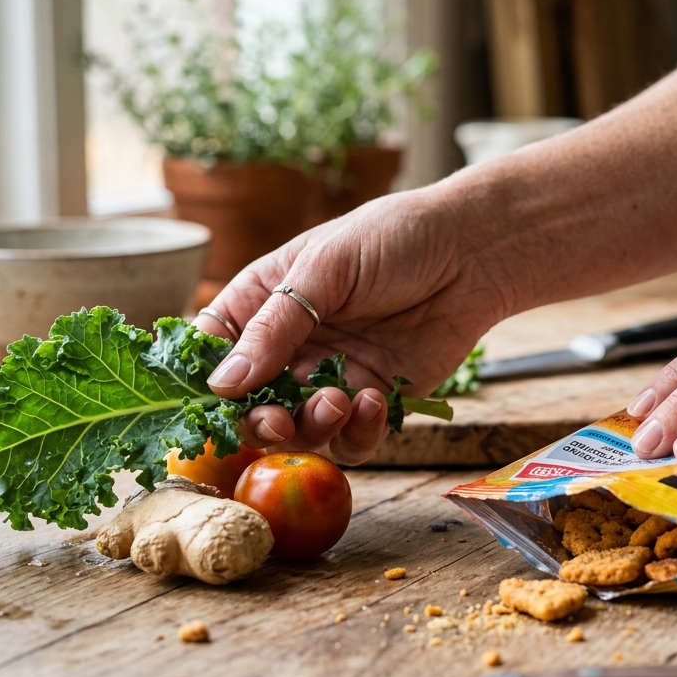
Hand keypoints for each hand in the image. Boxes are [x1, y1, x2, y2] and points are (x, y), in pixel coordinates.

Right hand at [192, 189, 510, 464]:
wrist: (472, 251)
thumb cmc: (392, 238)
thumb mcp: (324, 268)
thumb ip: (274, 326)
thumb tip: (222, 385)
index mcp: (262, 305)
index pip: (212, 353)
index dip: (205, 384)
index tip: (212, 404)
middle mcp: (291, 349)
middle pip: (251, 407)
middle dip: (258, 422)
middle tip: (277, 420)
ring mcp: (332, 377)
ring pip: (301, 432)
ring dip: (311, 428)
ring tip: (337, 400)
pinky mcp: (377, 401)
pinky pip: (353, 439)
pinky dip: (358, 432)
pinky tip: (375, 402)